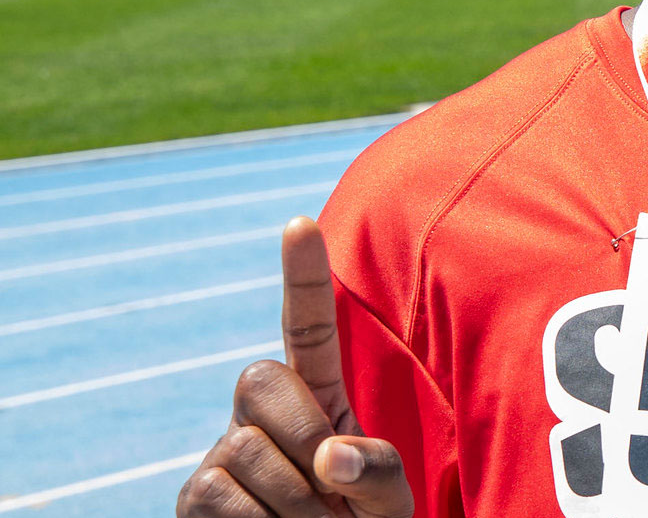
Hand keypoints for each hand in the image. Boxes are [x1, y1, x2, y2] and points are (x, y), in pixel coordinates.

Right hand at [177, 217, 412, 516]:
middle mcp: (261, 413)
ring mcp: (223, 455)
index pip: (306, 328)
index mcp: (317, 397)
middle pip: (263, 380)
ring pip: (248, 450)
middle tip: (331, 493)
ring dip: (295, 505)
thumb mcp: (388, 499)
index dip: (302, 278)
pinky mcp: (194, 500)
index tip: (298, 222)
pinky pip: (220, 500)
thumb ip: (378, 472)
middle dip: (303, 431)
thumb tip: (329, 456)